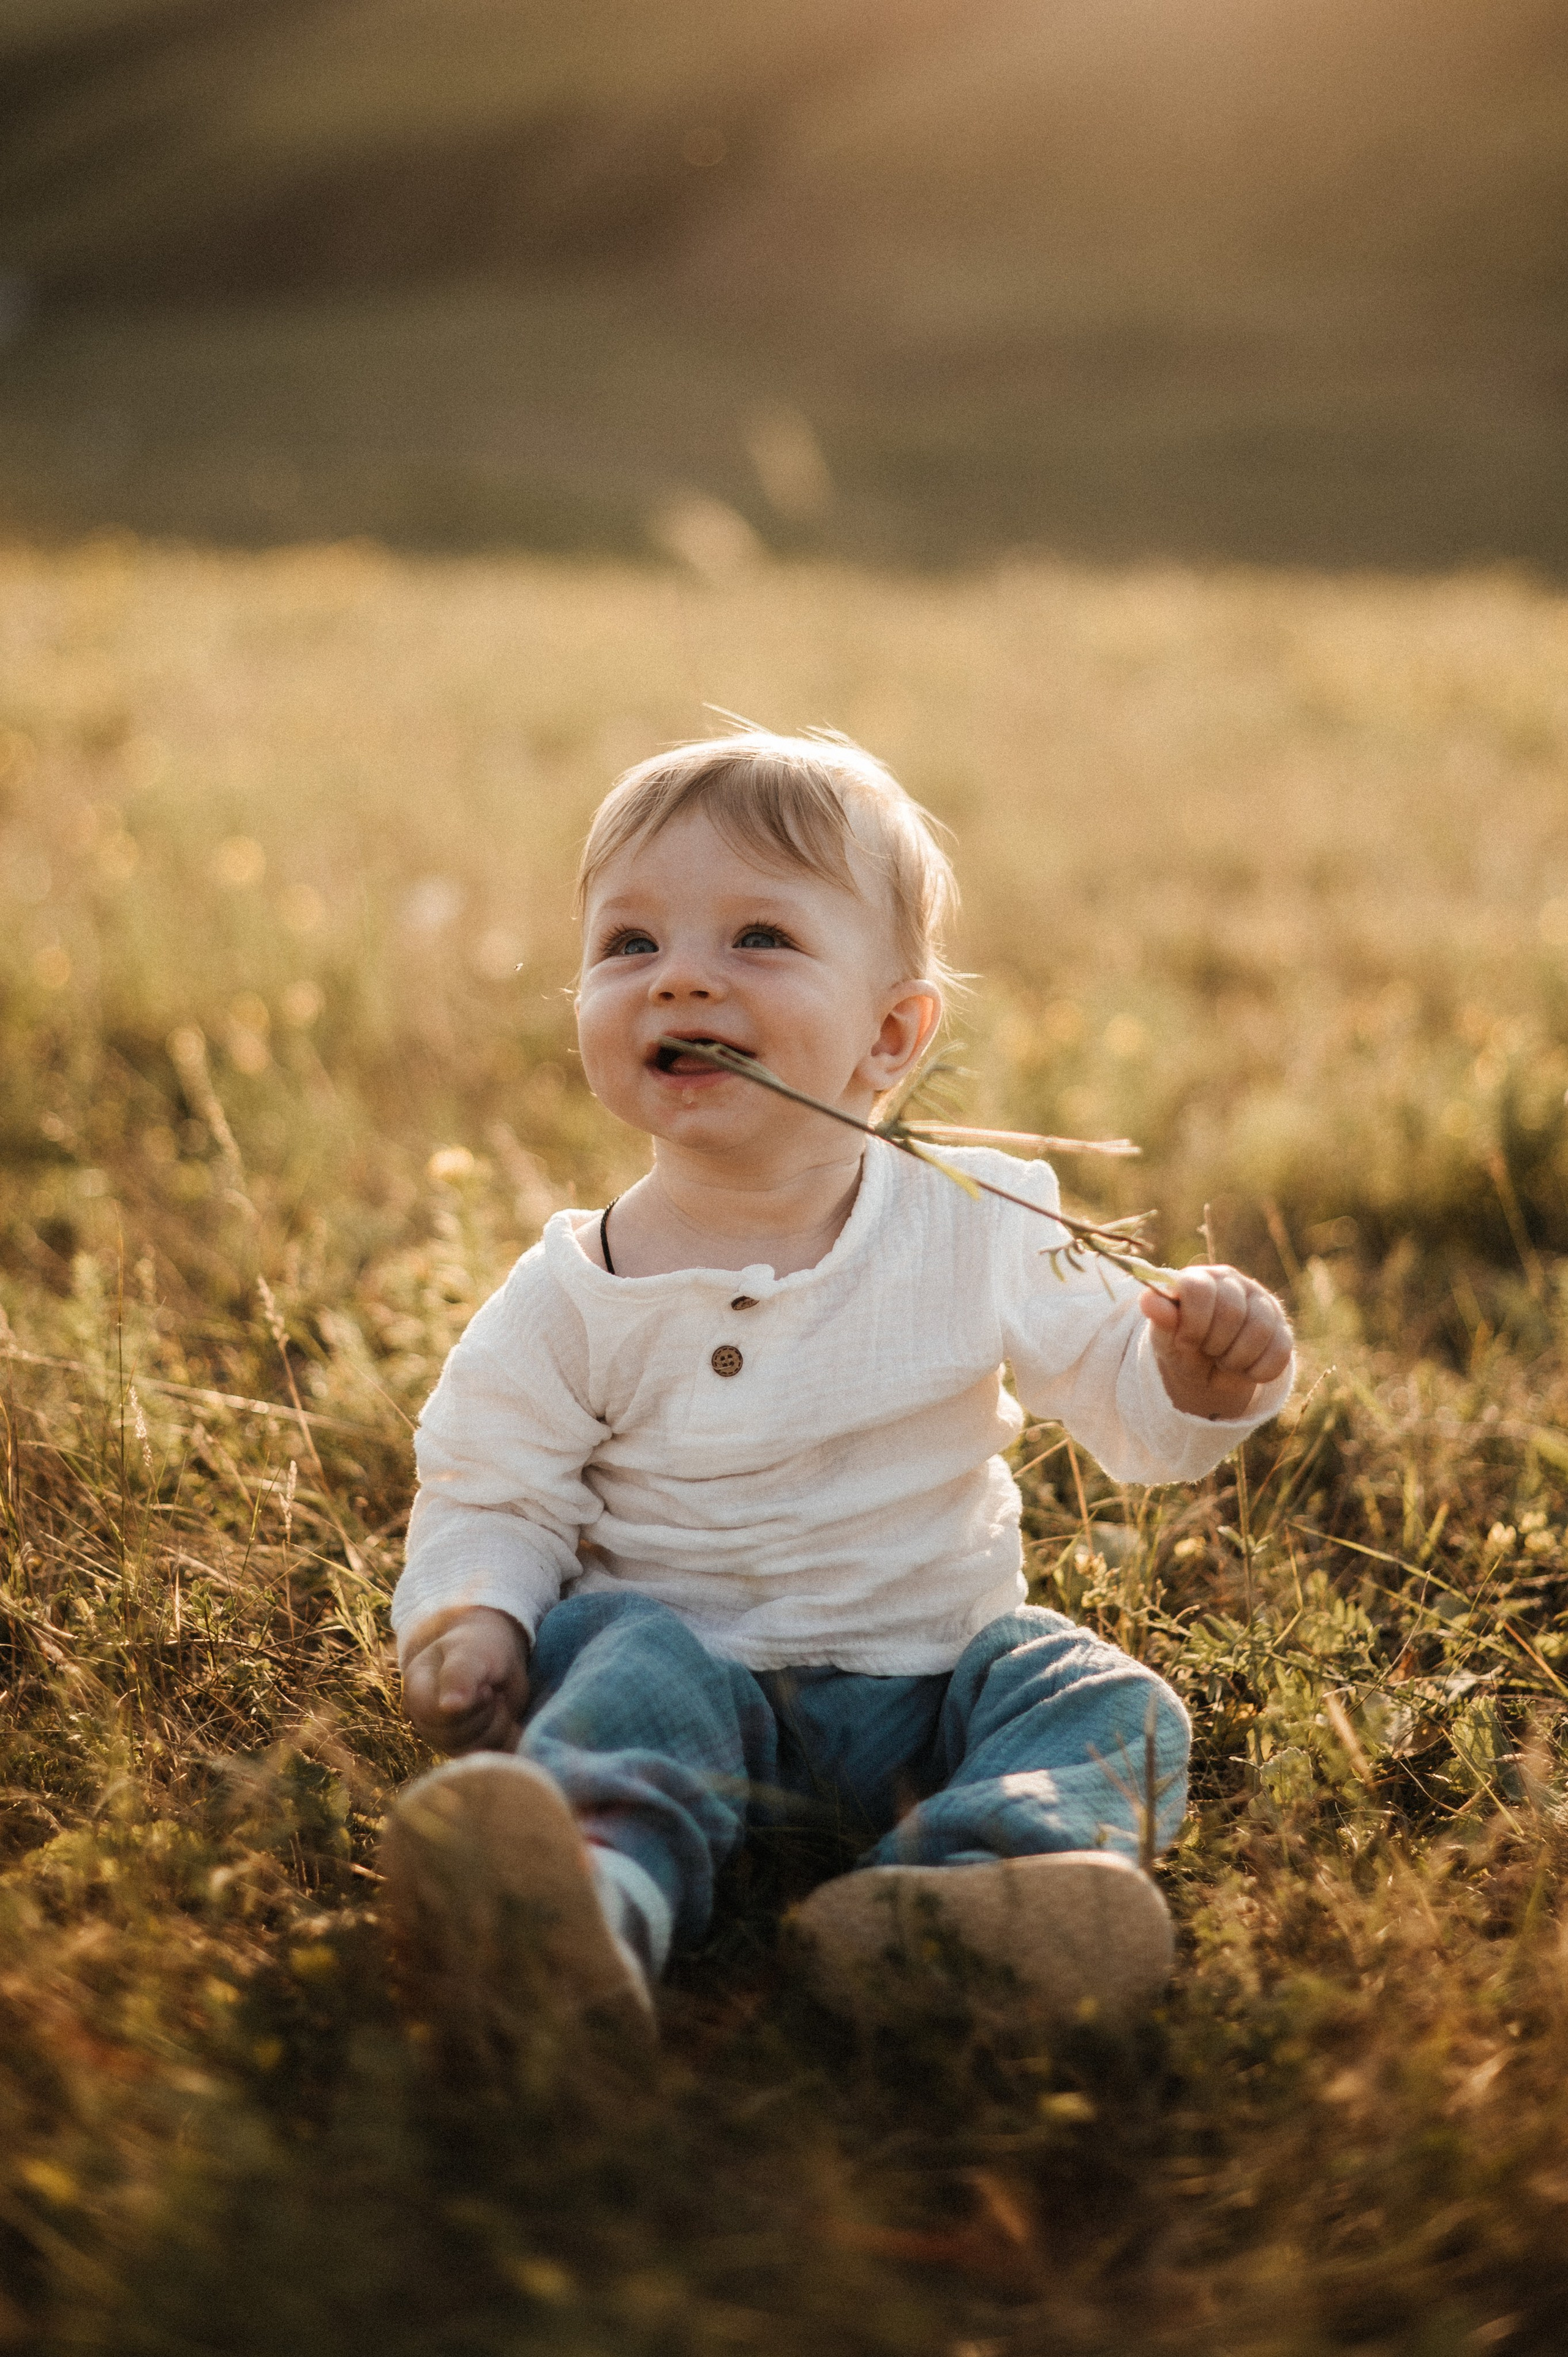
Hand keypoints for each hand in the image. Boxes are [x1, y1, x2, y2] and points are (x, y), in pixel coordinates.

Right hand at [401, 1606, 529, 1754]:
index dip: (468, 1704)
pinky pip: (491, 1755)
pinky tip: (508, 1716)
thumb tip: (448, 1706)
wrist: (495, 1655)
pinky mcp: (469, 1749)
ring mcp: (446, 1738)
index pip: (435, 1715)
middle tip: (492, 1689)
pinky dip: (507, 1736)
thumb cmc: (478, 1647)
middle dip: (485, 1713)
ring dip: (498, 1724)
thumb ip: (459, 1675)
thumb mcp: (470, 1652)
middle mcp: (426, 1721)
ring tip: (497, 1700)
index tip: (484, 1686)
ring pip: (473, 1750)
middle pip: (454, 1737)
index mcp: (418, 1692)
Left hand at [1139, 1264, 1292, 1420]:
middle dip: (1213, 1343)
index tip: (1186, 1341)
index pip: (1200, 1289)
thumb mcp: (1165, 1335)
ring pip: (1259, 1330)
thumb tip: (1148, 1300)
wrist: (1209, 1371)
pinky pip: (1279, 1352)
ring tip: (1223, 1360)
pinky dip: (1256, 1371)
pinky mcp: (1283, 1331)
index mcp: (1202, 1278)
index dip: (1193, 1323)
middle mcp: (1235, 1284)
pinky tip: (1243, 1369)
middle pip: (1232, 1311)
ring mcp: (1263, 1305)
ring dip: (1235, 1358)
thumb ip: (1160, 1317)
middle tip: (1206, 1351)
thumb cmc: (1183, 1345)